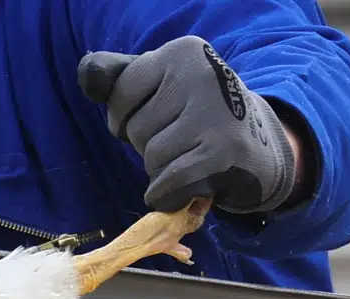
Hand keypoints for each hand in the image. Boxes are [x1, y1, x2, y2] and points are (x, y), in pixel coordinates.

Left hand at [78, 37, 301, 214]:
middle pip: (135, 130)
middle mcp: (201, 74)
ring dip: (163, 170)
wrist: (262, 148)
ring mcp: (215, 113)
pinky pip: (166, 184)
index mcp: (183, 51)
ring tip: (193, 157)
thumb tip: (87, 74)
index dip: (125, 119)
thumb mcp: (163, 85)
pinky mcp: (222, 153)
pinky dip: (167, 195)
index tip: (155, 119)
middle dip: (150, 144)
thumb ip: (120, 78)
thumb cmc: (200, 116)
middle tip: (186, 139)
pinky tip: (189, 186)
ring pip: (150, 158)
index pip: (119, 96)